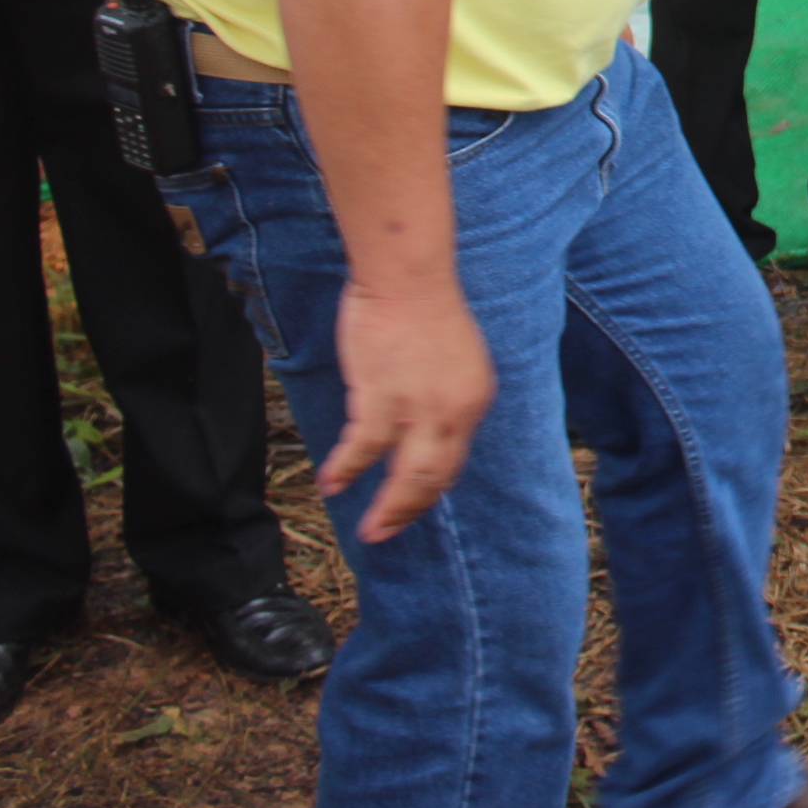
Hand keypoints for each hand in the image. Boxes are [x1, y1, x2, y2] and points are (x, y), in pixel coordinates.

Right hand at [323, 279, 494, 543]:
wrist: (409, 274)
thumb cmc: (423, 309)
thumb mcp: (452, 360)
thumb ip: (443, 396)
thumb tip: (422, 430)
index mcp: (475, 400)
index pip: (453, 460)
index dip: (428, 489)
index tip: (410, 505)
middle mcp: (456, 410)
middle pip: (434, 478)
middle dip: (409, 512)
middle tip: (385, 533)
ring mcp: (420, 407)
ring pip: (406, 476)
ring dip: (388, 510)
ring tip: (370, 531)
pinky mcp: (384, 396)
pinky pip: (364, 449)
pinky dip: (347, 470)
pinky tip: (332, 482)